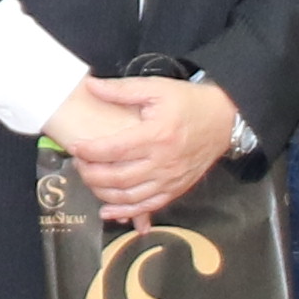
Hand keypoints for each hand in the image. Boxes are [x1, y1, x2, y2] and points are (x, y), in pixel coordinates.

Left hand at [45, 73, 242, 226]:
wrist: (224, 120)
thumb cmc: (188, 102)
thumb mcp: (157, 88)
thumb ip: (122, 90)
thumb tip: (91, 86)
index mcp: (156, 135)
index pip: (114, 149)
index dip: (90, 151)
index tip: (74, 147)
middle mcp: (163, 162)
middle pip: (118, 178)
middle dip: (91, 174)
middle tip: (78, 164)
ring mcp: (170, 179)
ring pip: (130, 197)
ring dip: (103, 194)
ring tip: (89, 181)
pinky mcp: (176, 189)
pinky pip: (148, 206)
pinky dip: (126, 212)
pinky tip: (108, 211)